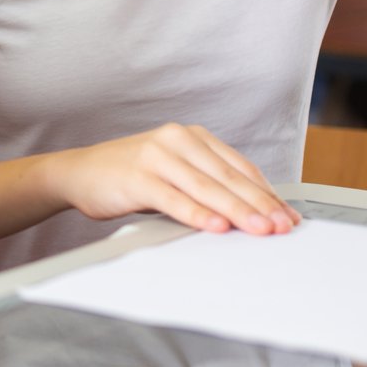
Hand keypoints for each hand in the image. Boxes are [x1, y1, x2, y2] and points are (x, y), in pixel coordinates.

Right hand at [43, 123, 300, 235]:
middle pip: (228, 177)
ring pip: (206, 187)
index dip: (267, 194)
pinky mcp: (138, 177)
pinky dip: (197, 213)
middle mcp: (177, 140)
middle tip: (282, 227)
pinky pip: (173, 198)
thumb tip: (251, 212)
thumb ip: (207, 184)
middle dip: (260, 205)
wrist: (79, 172)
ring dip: (236, 211)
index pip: (240, 167)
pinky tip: (215, 226)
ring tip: (258, 230)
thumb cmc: (130, 175)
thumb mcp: (174, 172)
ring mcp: (157, 156)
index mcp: (192, 136)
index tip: (287, 217)